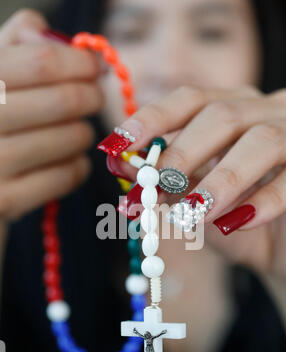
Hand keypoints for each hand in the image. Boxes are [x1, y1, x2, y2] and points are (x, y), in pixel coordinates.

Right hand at [0, 9, 102, 220]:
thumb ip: (15, 45)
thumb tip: (52, 36)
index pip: (42, 61)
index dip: (80, 63)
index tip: (96, 67)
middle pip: (63, 101)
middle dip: (91, 96)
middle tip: (95, 97)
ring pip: (70, 139)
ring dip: (84, 133)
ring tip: (78, 131)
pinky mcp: (4, 202)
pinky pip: (66, 176)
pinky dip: (78, 166)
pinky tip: (71, 161)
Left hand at [118, 85, 285, 284]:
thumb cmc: (247, 227)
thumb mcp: (203, 209)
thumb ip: (173, 191)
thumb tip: (127, 179)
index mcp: (238, 111)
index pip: (191, 100)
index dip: (152, 119)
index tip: (116, 147)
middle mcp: (272, 112)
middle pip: (224, 114)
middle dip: (183, 152)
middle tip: (154, 188)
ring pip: (263, 140)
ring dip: (222, 179)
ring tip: (193, 212)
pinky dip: (264, 201)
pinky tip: (236, 225)